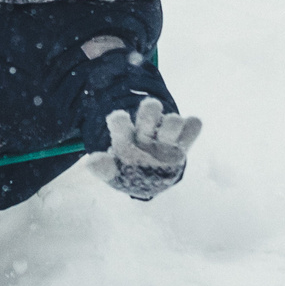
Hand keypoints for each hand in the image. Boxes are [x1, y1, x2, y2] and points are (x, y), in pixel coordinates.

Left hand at [83, 96, 201, 200]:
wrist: (149, 180)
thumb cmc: (128, 173)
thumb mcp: (114, 174)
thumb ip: (104, 168)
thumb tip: (91, 162)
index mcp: (125, 135)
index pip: (120, 123)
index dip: (119, 121)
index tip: (119, 118)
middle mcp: (146, 131)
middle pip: (148, 116)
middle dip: (149, 112)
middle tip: (151, 105)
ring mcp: (165, 137)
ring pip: (170, 122)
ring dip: (171, 122)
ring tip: (172, 122)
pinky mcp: (183, 144)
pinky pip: (190, 131)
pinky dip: (192, 127)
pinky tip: (193, 123)